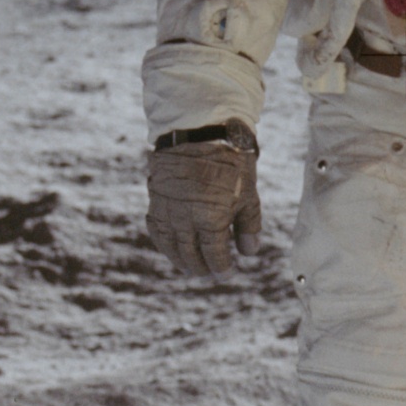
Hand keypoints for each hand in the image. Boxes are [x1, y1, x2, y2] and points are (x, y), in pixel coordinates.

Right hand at [146, 138, 260, 277]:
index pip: (215, 256)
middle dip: (200, 268)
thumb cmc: (231, 162)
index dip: (221, 269)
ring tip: (189, 267)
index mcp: (211, 220)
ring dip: (180, 260)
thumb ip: (249, 226)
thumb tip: (248, 252)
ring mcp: (168, 210)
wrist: (200, 131)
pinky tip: (171, 246)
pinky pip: (157, 229)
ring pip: (171, 246)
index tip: (226, 275)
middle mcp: (186, 219)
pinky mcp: (156, 199)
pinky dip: (164, 242)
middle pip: (191, 256)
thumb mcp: (249, 195)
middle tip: (208, 274)